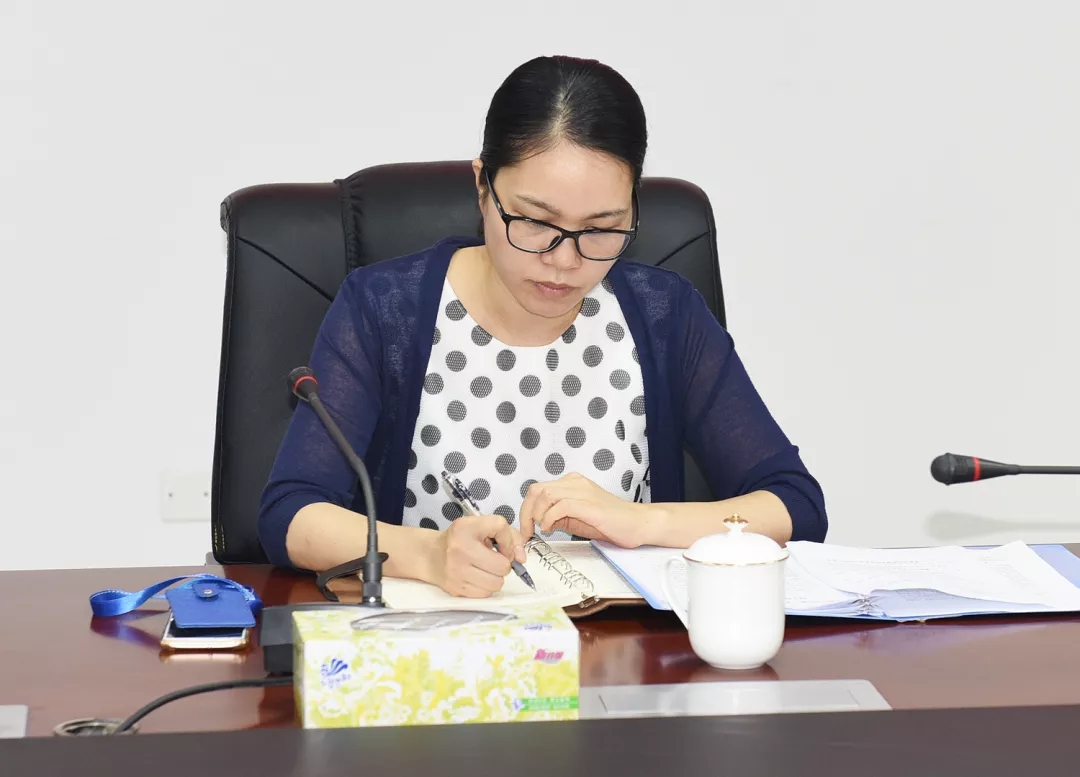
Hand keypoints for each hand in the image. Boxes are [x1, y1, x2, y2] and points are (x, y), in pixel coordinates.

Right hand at [426, 514, 526, 597]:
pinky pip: (486, 594)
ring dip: (496, 577)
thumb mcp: (482, 527)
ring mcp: (456, 572)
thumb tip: (522, 559)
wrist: (431, 555)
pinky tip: (477, 578)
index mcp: (465, 528)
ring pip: (497, 583)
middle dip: (503, 564)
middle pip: (502, 565)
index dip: (508, 538)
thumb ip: (509, 536)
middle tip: (493, 560)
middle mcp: (459, 550)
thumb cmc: (462, 539)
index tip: (500, 544)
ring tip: (485, 569)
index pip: (500, 527)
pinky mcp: (456, 589)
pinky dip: (486, 587)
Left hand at [519, 472, 652, 547]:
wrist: (638, 524)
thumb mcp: (576, 518)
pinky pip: (561, 505)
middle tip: (527, 532)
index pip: (537, 489)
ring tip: (542, 530)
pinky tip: (551, 528)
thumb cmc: (610, 523)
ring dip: (537, 515)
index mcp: (571, 483)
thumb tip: (538, 522)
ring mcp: (582, 491)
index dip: (526, 510)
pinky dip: (550, 518)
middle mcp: (574, 482)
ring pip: (546, 494)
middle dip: (526, 512)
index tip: (525, 530)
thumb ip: (558, 516)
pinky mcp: (589, 504)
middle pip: (537, 490)